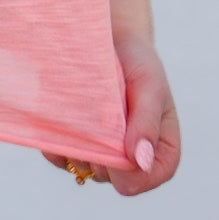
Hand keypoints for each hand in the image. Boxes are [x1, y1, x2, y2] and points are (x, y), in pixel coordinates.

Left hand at [40, 29, 180, 194]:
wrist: (107, 41)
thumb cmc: (137, 63)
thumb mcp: (148, 87)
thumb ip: (146, 123)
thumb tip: (140, 162)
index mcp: (161, 149)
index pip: (149, 178)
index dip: (131, 174)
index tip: (115, 151)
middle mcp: (131, 158)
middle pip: (112, 177)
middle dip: (102, 152)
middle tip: (98, 114)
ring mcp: (103, 154)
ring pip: (84, 169)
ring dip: (79, 146)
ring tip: (81, 110)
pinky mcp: (76, 145)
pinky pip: (60, 158)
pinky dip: (58, 143)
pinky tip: (61, 119)